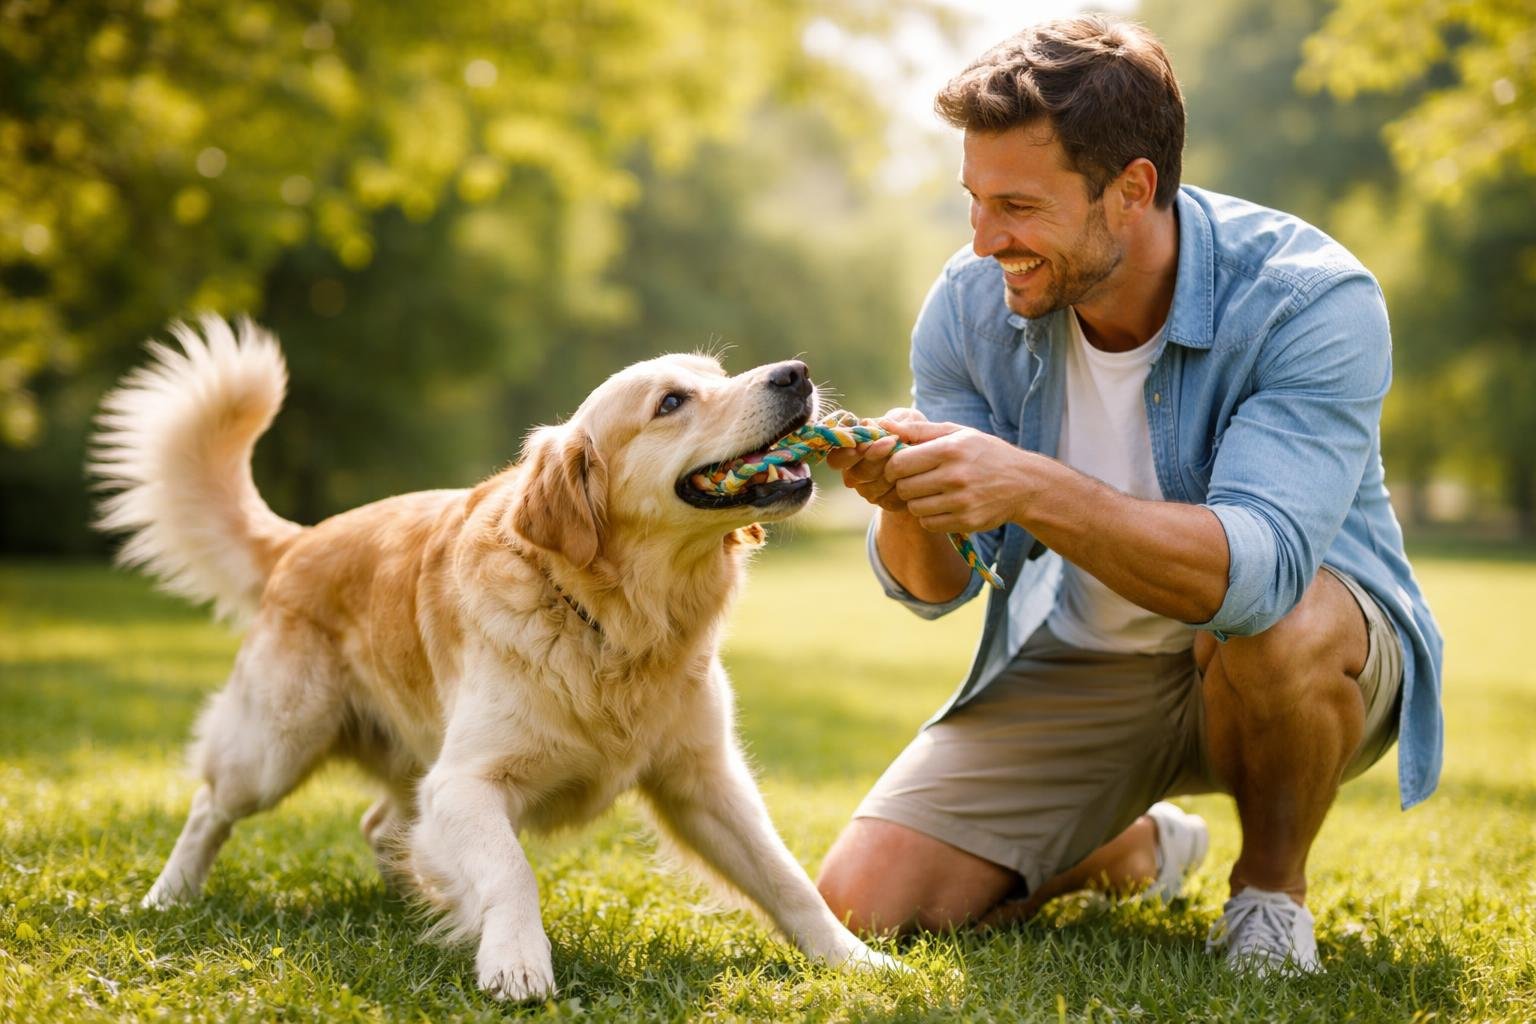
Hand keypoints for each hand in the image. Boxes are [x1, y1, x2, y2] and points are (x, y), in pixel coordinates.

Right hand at [825, 407, 928, 512]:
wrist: (934, 456)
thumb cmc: (913, 431)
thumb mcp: (908, 419)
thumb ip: (896, 420)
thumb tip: (884, 424)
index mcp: (851, 451)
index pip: (836, 458)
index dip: (845, 453)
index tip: (863, 443)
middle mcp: (855, 473)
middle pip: (856, 473)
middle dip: (873, 458)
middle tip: (891, 442)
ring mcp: (869, 490)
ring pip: (872, 488)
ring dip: (890, 471)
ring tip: (906, 455)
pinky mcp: (886, 503)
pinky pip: (890, 500)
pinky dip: (903, 486)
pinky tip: (914, 472)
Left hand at [883, 420, 1034, 533]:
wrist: (1024, 483)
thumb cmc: (984, 453)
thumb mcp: (957, 433)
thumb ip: (919, 430)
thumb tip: (883, 424)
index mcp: (950, 450)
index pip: (899, 463)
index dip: (893, 466)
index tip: (900, 466)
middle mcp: (955, 476)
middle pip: (904, 487)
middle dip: (904, 484)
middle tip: (917, 480)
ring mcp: (961, 502)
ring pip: (914, 508)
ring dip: (917, 502)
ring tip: (932, 492)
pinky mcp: (966, 521)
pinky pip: (928, 523)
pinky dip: (930, 516)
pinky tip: (942, 505)